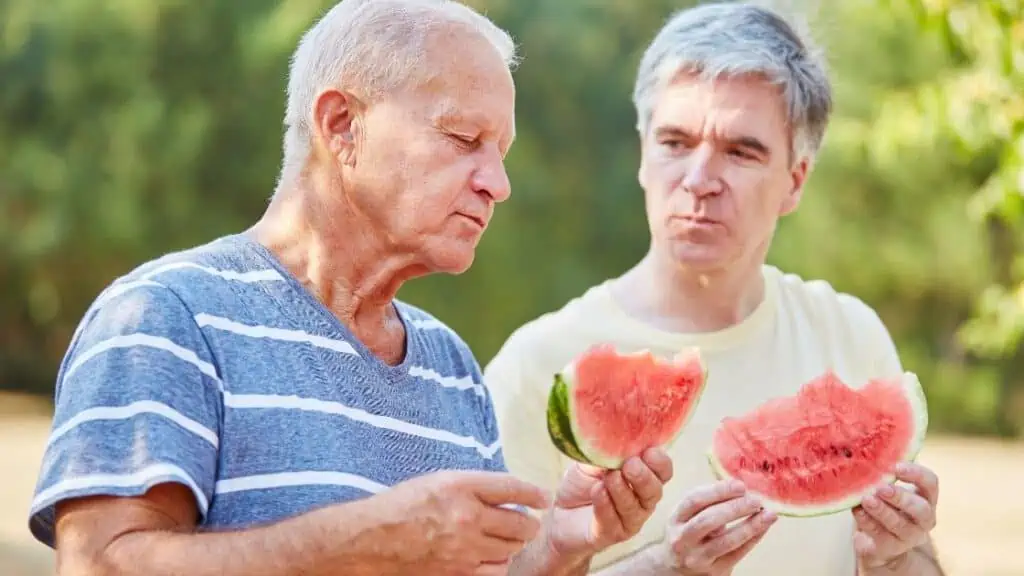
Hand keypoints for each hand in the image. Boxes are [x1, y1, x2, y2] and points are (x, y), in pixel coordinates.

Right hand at [374, 469, 551, 575]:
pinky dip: (498, 562)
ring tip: (506, 538)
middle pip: (520, 523)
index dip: (533, 493)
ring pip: (511, 548)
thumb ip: (471, 486)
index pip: (511, 487)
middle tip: (527, 522)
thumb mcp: (436, 481)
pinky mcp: (459, 572)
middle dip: (528, 523)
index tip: (542, 498)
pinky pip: (495, 570)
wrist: (373, 540)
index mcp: (460, 487)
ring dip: (513, 543)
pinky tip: (491, 556)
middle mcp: (467, 516)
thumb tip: (503, 493)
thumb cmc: (401, 506)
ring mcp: (465, 548)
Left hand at [545, 447, 673, 558]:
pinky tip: (598, 491)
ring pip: (634, 507)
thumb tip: (614, 434)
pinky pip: (612, 521)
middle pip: (655, 491)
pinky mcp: (611, 534)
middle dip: (643, 477)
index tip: (648, 451)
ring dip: (622, 490)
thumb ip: (606, 450)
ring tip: (609, 477)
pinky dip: (605, 504)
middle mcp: (642, 500)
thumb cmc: (582, 484)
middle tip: (629, 465)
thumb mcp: (593, 461)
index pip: (663, 471)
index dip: (660, 462)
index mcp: (644, 478)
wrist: (560, 513)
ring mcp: (629, 520)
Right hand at [656, 480, 776, 574]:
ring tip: (768, 514)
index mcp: (676, 518)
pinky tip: (764, 527)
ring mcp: (697, 557)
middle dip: (735, 508)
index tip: (740, 485)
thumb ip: (708, 503)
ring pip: (726, 541)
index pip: (694, 500)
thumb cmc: (690, 534)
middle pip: (708, 520)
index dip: (718, 491)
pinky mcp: (714, 571)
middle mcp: (682, 539)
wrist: (678, 570)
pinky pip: (737, 554)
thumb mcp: (689, 516)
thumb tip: (741, 490)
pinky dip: (753, 539)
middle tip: (756, 500)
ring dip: (750, 526)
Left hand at [853, 463, 938, 570]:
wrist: (880, 540)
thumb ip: (886, 471)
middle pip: (920, 509)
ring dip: (882, 511)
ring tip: (866, 499)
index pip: (931, 484)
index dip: (916, 474)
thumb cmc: (886, 503)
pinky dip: (866, 521)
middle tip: (882, 488)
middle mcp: (923, 519)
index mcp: (926, 498)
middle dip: (901, 498)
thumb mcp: (891, 486)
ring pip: (899, 525)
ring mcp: (908, 536)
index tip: (896, 466)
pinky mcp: (889, 547)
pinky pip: (879, 535)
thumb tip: (869, 442)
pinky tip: (857, 510)